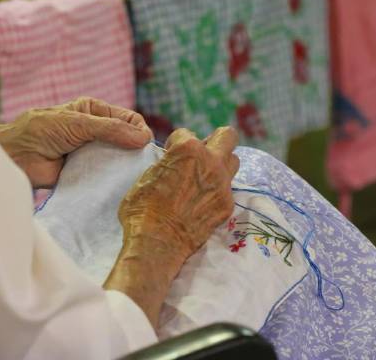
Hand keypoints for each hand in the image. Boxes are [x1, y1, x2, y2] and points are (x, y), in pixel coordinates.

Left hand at [0, 97, 152, 187]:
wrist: (16, 156)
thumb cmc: (43, 130)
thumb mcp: (79, 123)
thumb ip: (111, 129)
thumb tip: (144, 138)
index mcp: (95, 112)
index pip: (129, 119)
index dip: (139, 130)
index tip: (144, 143)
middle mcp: (97, 132)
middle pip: (127, 140)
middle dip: (136, 150)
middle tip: (143, 163)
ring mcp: (92, 154)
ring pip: (119, 160)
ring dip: (126, 167)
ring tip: (135, 176)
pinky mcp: (87, 174)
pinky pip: (106, 178)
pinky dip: (114, 181)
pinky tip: (121, 186)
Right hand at [103, 127, 238, 325]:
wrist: (157, 242)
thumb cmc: (143, 208)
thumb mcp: (148, 175)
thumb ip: (168, 162)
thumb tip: (173, 162)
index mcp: (188, 149)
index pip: (186, 134)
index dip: (175, 145)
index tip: (171, 156)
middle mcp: (211, 162)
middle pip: (228, 136)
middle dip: (215, 140)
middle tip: (202, 153)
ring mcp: (223, 184)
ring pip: (233, 161)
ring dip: (220, 164)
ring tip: (205, 176)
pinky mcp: (227, 205)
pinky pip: (227, 189)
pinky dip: (216, 191)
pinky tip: (202, 201)